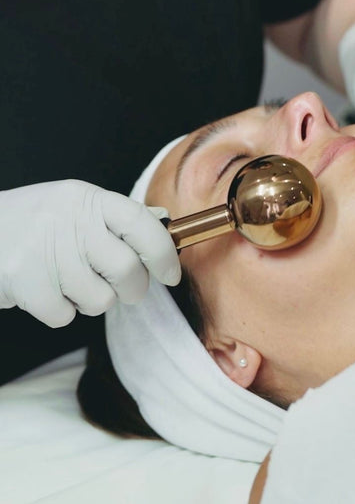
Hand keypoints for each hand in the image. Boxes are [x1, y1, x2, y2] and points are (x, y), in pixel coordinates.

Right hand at [0, 180, 180, 326]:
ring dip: (93, 301)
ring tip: (71, 283)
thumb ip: (119, 217)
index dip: (163, 252)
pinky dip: (61, 311)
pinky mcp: (24, 282)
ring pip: (101, 300)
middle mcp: (69, 220)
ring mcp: (45, 251)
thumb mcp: (76, 206)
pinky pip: (66, 315)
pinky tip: (46, 290)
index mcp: (88, 200)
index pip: (140, 222)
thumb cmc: (35, 222)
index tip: (171, 274)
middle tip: (125, 289)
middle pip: (127, 269)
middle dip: (134, 289)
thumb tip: (163, 224)